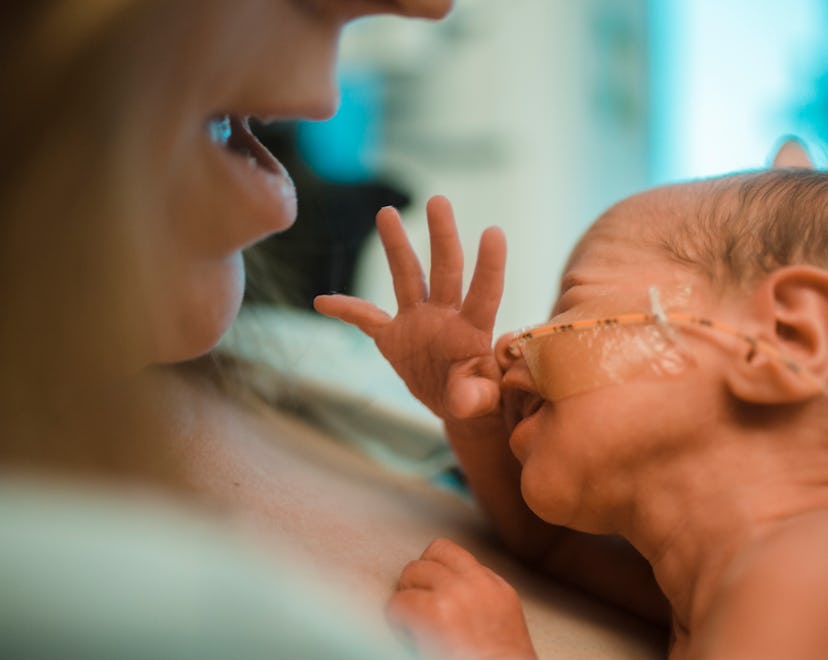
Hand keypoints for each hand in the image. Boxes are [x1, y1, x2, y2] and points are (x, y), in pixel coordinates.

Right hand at [314, 195, 505, 419]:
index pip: (484, 292)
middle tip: (438, 201)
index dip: (489, 265)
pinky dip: (345, 310)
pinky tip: (322, 302)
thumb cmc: (479, 399)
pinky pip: (365, 318)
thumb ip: (474, 396)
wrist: (457, 407)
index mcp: (473, 329)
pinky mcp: (393, 336)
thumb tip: (462, 400)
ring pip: (407, 275)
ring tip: (386, 212)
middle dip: (442, 236)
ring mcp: (417, 321)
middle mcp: (446, 315)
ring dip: (397, 246)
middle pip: (446, 269)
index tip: (494, 232)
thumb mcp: (481, 402)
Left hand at [388, 538, 536, 659]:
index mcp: (498, 589)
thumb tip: (446, 587)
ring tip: (411, 620)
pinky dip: (396, 618)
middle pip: (434, 552)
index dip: (438, 572)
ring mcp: (457, 595)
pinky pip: (399, 602)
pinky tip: (407, 634)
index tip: (433, 591)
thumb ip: (480, 598)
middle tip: (416, 604)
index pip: (458, 556)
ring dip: (407, 594)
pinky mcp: (435, 614)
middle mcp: (479, 585)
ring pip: (413, 570)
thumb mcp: (503, 623)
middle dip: (420, 576)